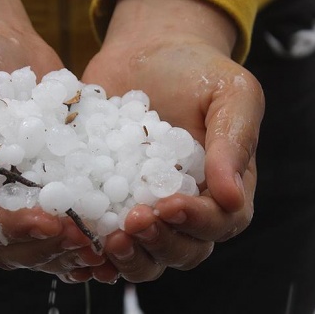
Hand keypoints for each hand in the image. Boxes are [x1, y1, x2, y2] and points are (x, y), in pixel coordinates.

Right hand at [0, 0, 104, 274]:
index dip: (6, 229)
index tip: (44, 223)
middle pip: (3, 245)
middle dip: (42, 245)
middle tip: (79, 237)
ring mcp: (9, 198)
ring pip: (32, 244)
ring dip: (63, 249)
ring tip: (96, 241)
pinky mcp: (40, 188)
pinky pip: (57, 221)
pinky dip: (80, 232)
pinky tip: (106, 234)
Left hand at [79, 0, 263, 281]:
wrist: (148, 56)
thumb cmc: (196, 73)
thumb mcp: (231, 93)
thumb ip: (234, 141)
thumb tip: (232, 196)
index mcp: (223, 188)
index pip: (220, 222)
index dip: (196, 222)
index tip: (167, 205)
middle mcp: (187, 208)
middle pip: (183, 251)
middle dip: (159, 243)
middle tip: (133, 222)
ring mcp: (146, 209)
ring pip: (146, 256)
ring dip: (130, 257)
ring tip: (108, 239)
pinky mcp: (110, 202)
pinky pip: (106, 239)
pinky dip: (96, 252)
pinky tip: (80, 244)